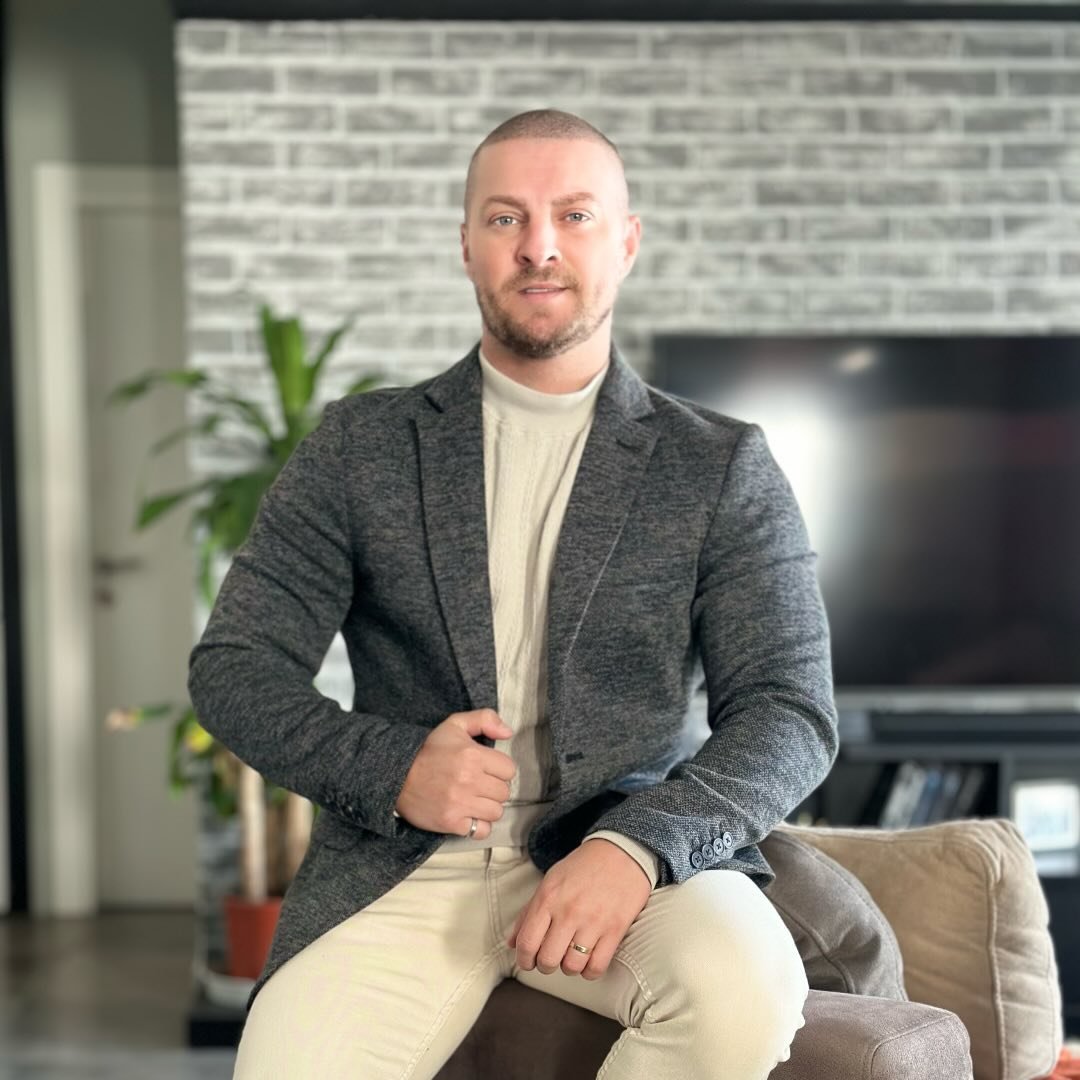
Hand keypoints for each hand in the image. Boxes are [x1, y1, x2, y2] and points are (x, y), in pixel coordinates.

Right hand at [395, 709, 515, 838]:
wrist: (397, 776)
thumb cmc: (429, 750)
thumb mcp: (454, 725)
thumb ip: (485, 719)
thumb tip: (509, 733)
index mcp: (473, 755)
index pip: (509, 769)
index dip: (499, 769)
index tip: (486, 768)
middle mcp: (469, 780)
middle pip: (504, 792)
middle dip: (494, 787)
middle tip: (478, 784)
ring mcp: (460, 803)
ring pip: (496, 812)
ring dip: (488, 807)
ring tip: (474, 799)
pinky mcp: (451, 822)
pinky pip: (481, 830)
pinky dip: (478, 825)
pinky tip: (468, 814)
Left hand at [507, 839, 651, 979]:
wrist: (621, 852)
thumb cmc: (583, 867)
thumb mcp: (550, 881)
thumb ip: (528, 912)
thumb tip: (512, 943)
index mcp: (548, 898)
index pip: (527, 942)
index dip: (524, 960)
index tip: (528, 961)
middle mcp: (568, 911)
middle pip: (547, 960)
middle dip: (545, 965)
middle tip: (550, 958)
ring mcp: (593, 922)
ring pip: (572, 967)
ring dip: (568, 967)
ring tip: (571, 956)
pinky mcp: (615, 930)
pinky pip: (596, 967)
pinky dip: (589, 970)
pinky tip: (589, 959)